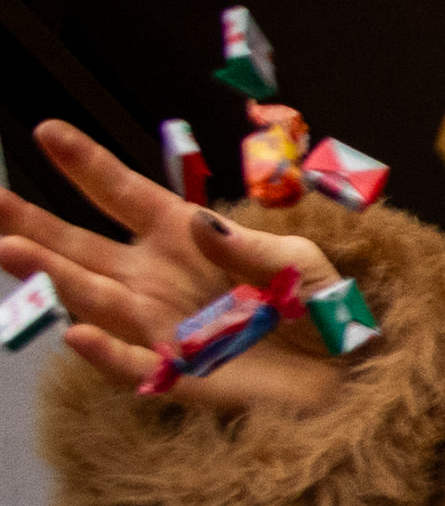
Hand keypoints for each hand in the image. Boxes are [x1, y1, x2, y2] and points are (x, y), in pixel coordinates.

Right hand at [1, 117, 348, 414]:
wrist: (349, 375)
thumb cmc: (322, 309)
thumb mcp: (297, 263)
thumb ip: (249, 245)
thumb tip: (199, 222)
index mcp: (186, 237)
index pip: (125, 195)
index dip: (87, 165)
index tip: (48, 131)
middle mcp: (157, 278)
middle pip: (80, 246)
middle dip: (31, 224)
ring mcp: (160, 326)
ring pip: (91, 297)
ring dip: (49, 276)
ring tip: (8, 249)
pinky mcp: (176, 374)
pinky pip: (130, 363)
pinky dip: (104, 352)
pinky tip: (75, 334)